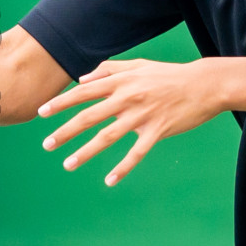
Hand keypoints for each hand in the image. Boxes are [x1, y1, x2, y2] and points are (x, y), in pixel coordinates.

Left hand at [35, 57, 222, 184]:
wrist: (204, 84)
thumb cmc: (168, 75)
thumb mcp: (137, 65)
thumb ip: (108, 70)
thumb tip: (81, 80)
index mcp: (120, 82)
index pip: (83, 92)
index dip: (61, 102)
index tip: (41, 112)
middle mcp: (127, 98)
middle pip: (89, 116)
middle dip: (65, 131)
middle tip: (47, 144)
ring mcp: (142, 115)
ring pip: (107, 137)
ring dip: (85, 152)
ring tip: (67, 164)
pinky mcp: (158, 130)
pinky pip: (137, 153)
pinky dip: (123, 167)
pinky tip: (110, 181)